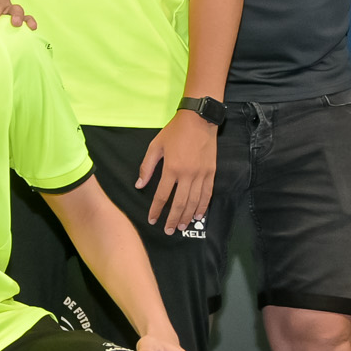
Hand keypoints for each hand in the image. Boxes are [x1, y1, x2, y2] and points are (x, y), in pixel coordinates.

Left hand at [137, 109, 217, 232]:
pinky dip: (203, 206)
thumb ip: (147, 166)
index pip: (162, 195)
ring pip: (194, 201)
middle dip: (172, 219)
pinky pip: (207, 194)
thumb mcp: (155, 146)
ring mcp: (201, 174)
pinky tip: (198, 215)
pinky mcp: (211, 172)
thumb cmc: (175, 131)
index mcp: (172, 168)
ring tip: (181, 226)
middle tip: (168, 231)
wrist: (199, 119)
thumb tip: (139, 184)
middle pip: (179, 203)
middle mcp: (187, 174)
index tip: (152, 220)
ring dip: (187, 216)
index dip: (156, 209)